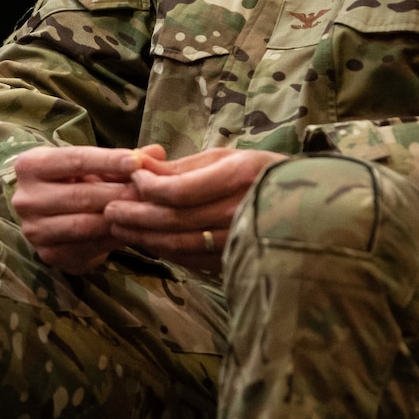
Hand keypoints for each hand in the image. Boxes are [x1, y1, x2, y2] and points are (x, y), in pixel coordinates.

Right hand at [11, 144, 166, 274]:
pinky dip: (112, 241)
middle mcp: (25, 199)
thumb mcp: (94, 165)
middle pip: (80, 195)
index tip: (137, 162)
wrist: (52, 215)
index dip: (108, 161)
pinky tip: (130, 232)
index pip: (74, 159)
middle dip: (119, 194)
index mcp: (30, 166)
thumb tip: (156, 152)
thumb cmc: (75, 181)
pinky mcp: (47, 254)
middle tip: (150, 193)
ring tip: (145, 213)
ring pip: (84, 224)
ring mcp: (33, 229)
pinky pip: (86, 248)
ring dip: (118, 219)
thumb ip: (123, 159)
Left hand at [103, 147, 282, 271]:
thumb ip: (181, 167)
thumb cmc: (260, 172)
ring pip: (180, 244)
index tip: (132, 176)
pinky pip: (194, 259)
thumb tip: (138, 164)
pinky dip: (166, 250)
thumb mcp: (225, 158)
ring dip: (144, 236)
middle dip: (136, 215)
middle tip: (109, 209)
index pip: (179, 191)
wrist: (309, 207)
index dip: (148, 187)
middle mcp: (239, 212)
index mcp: (238, 178)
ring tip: (118, 227)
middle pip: (174, 220)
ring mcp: (240, 241)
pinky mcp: (237, 260)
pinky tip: (147, 241)